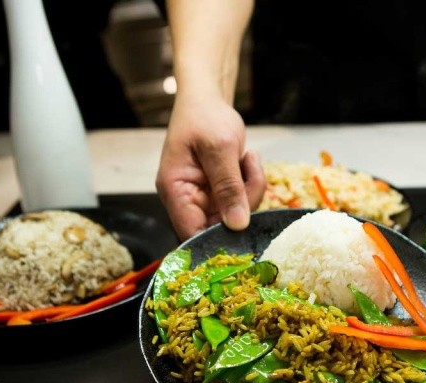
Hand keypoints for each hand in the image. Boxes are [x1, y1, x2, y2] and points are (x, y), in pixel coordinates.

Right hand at [156, 93, 265, 240]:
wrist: (208, 100)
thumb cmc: (204, 117)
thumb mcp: (219, 148)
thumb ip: (229, 186)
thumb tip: (237, 225)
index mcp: (175, 191)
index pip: (192, 233)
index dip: (218, 239)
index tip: (244, 227)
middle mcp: (186, 200)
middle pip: (219, 227)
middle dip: (242, 204)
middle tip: (250, 171)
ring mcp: (204, 198)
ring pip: (235, 215)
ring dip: (250, 190)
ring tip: (247, 159)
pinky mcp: (219, 193)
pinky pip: (241, 202)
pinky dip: (250, 184)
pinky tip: (246, 160)